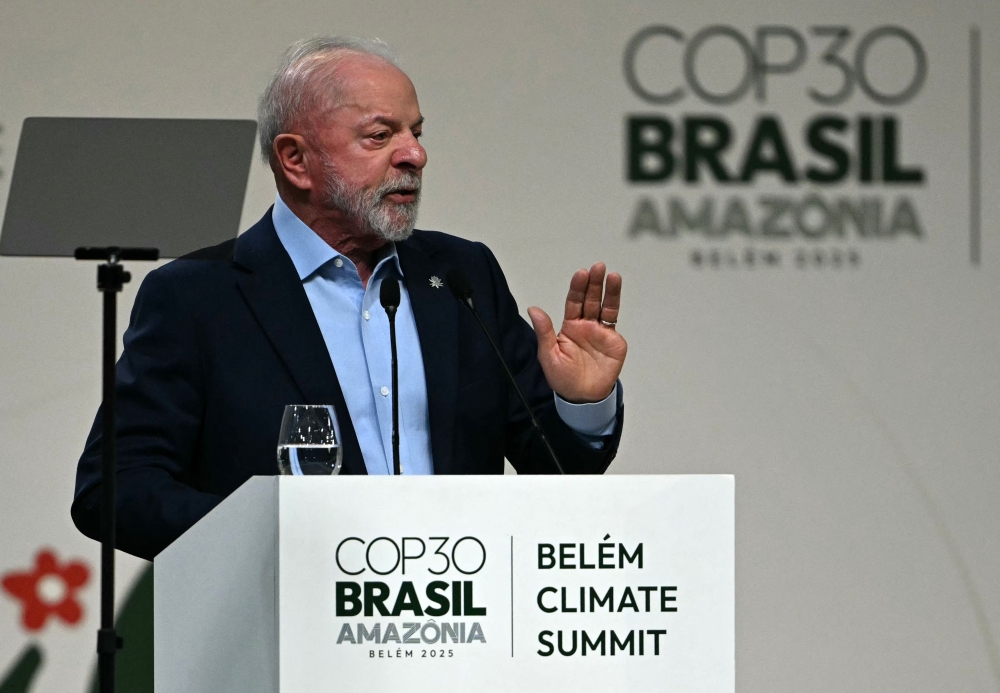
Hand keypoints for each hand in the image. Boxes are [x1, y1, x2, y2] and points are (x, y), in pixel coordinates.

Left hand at [526, 263, 626, 402]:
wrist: (582, 397)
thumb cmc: (563, 378)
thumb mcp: (548, 355)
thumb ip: (544, 332)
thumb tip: (533, 308)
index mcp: (569, 327)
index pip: (573, 302)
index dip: (577, 288)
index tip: (581, 274)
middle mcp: (586, 325)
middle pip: (590, 299)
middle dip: (594, 283)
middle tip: (598, 267)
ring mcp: (601, 332)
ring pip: (605, 307)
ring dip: (609, 291)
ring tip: (612, 275)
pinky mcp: (613, 341)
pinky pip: (613, 322)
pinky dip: (615, 306)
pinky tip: (614, 295)